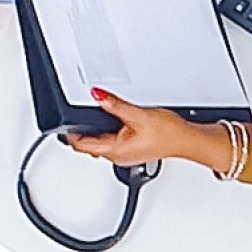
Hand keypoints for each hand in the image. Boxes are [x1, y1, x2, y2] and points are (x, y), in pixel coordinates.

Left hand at [58, 91, 225, 170]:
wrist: (187, 140)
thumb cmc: (168, 134)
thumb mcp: (138, 115)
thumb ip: (115, 105)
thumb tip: (97, 95)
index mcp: (115, 150)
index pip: (82, 145)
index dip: (70, 134)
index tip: (63, 124)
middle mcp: (118, 156)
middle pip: (89, 146)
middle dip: (79, 133)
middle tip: (74, 118)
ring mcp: (125, 154)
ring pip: (100, 144)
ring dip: (94, 132)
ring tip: (93, 117)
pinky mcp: (133, 149)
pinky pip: (112, 143)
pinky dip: (107, 133)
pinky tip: (114, 122)